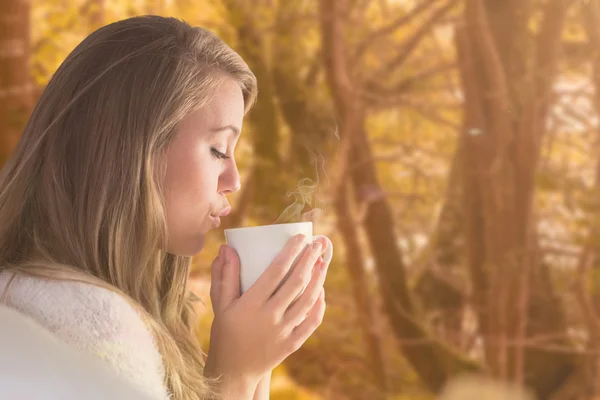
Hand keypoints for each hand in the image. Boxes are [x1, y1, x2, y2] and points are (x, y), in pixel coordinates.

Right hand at [205, 234, 329, 390]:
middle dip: (309, 260)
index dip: (290, 252)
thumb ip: (225, 275)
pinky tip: (321, 292)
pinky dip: (318, 306)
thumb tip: (227, 247)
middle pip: (296, 283)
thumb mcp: (221, 304)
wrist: (233, 371)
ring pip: (307, 301)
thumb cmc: (225, 332)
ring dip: (318, 280)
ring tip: (322, 262)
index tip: (300, 237)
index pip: (276, 271)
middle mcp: (269, 317)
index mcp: (251, 304)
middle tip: (317, 244)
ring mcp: (282, 332)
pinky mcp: (291, 344)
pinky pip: (311, 323)